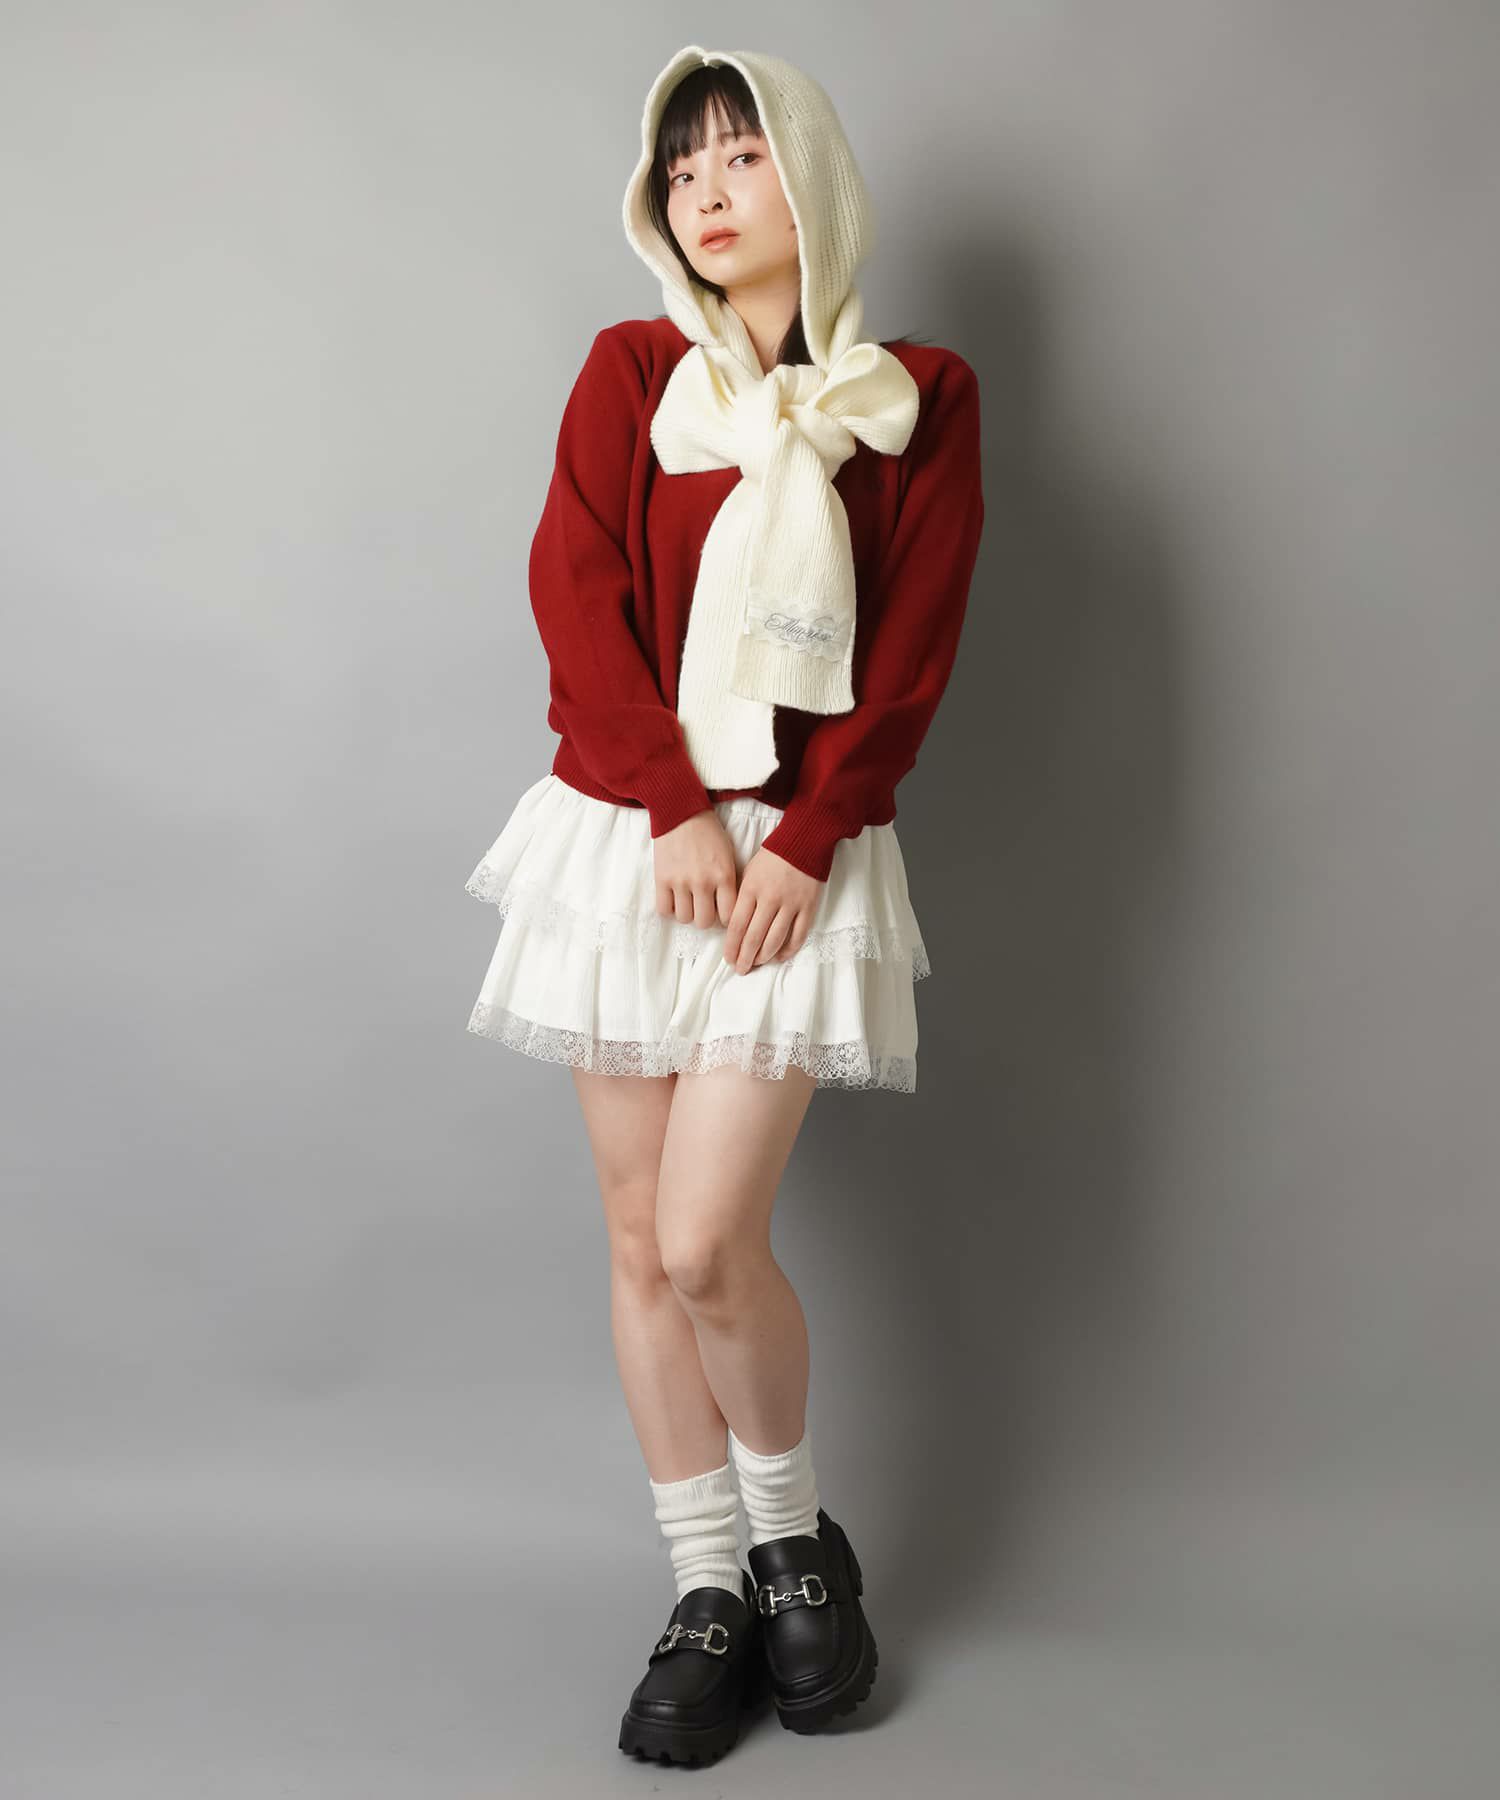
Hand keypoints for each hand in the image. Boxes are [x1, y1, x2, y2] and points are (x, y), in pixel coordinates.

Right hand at [653, 809, 739, 929]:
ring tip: (687, 901)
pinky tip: (673, 898)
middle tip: (703, 907)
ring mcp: (681, 881)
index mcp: (724, 876)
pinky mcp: (662, 878)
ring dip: (686, 912)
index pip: (728, 916)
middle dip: (705, 917)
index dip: (724, 918)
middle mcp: (703, 882)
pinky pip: (664, 910)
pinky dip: (669, 908)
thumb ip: (729, 882)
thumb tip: (729, 909)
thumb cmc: (709, 833)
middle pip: (704, 922)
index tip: (721, 912)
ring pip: (684, 918)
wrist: (682, 812)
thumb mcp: (728, 856)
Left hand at [722, 846, 824, 973]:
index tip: (729, 958)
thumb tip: (733, 927)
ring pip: (775, 940)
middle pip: (754, 937)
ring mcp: (791, 904)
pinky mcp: (808, 907)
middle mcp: (770, 899)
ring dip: (764, 956)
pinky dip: (788, 950)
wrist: (803, 841)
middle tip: (740, 969)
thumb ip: (741, 898)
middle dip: (745, 957)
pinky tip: (780, 957)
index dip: (732, 946)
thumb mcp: (748, 873)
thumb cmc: (771, 857)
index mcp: (751, 889)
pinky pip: (798, 935)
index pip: (737, 925)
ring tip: (757, 964)